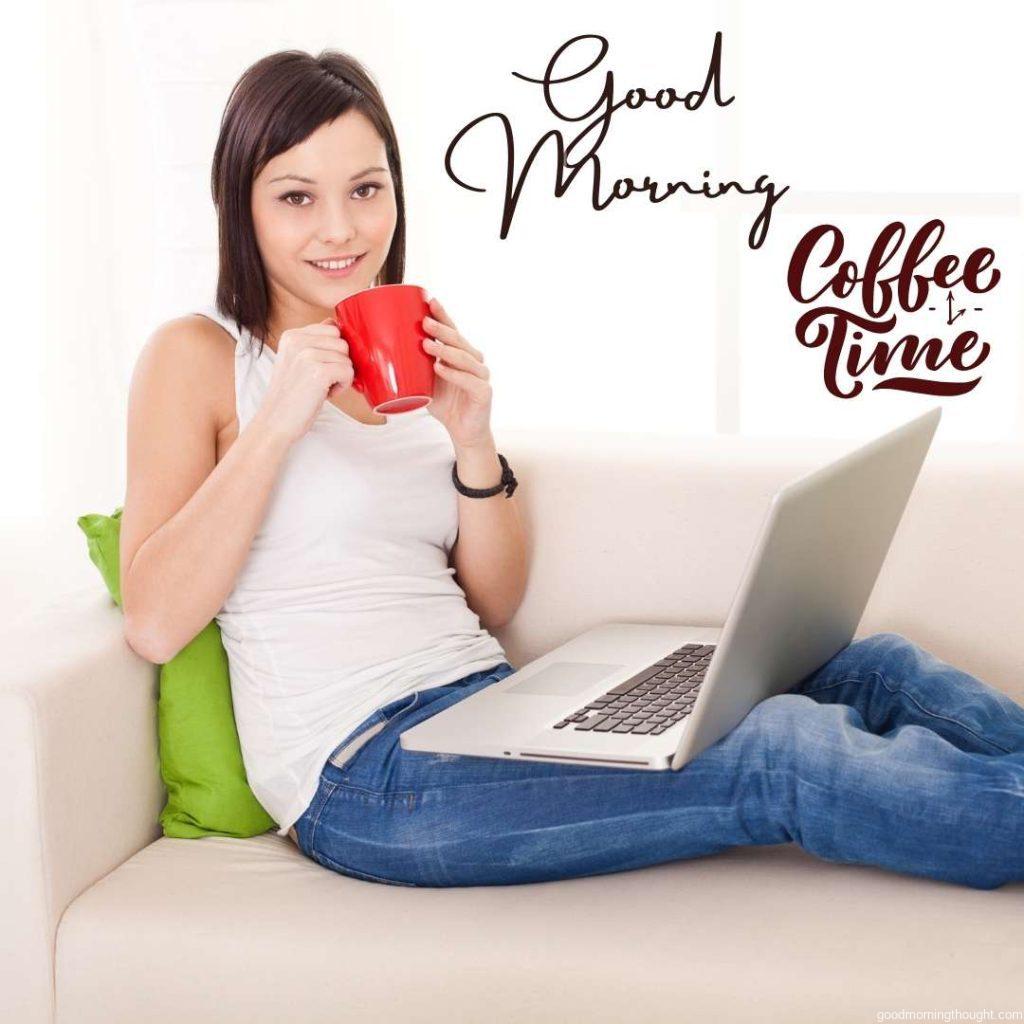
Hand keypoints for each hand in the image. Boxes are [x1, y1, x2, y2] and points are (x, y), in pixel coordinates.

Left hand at [421, 296, 494, 448]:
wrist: (463, 431)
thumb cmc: (444, 404)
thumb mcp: (425, 382)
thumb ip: (413, 368)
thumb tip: (377, 358)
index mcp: (462, 354)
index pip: (453, 330)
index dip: (443, 315)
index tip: (430, 301)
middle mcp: (474, 361)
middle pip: (458, 340)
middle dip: (441, 329)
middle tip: (424, 322)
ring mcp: (481, 376)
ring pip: (464, 358)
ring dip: (444, 350)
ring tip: (426, 344)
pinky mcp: (484, 393)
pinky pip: (469, 380)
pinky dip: (454, 374)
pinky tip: (439, 368)